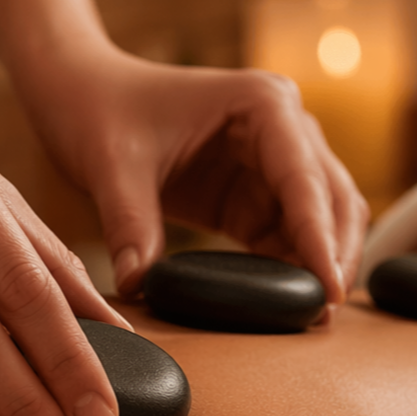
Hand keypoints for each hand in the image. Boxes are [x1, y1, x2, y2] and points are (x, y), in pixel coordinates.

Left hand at [19, 43, 368, 304]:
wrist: (82, 96)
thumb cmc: (100, 111)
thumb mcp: (112, 167)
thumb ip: (130, 224)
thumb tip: (137, 286)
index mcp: (262, 105)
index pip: (304, 179)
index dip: (320, 238)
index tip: (329, 290)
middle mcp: (283, 127)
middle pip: (332, 199)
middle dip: (333, 255)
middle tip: (323, 315)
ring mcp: (273, 161)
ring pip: (321, 220)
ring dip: (319, 265)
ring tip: (312, 319)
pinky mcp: (254, 194)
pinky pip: (287, 236)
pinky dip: (291, 268)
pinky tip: (286, 305)